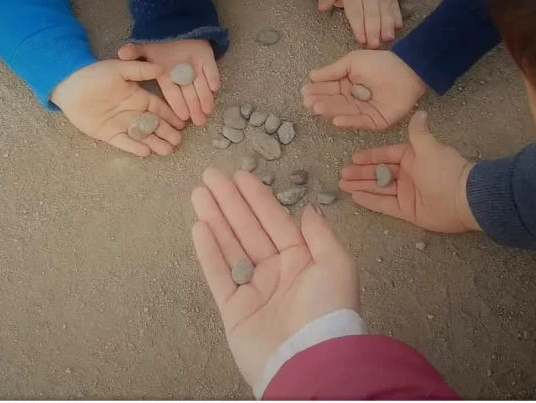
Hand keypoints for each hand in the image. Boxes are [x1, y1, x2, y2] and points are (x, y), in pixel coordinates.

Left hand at [50, 60, 183, 156]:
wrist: (69, 85)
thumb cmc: (95, 74)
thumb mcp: (119, 69)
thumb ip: (139, 71)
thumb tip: (161, 68)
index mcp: (138, 97)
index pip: (158, 108)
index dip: (170, 115)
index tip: (182, 123)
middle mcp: (133, 112)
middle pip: (154, 125)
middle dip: (167, 133)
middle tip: (177, 141)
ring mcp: (122, 124)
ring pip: (142, 136)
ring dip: (155, 143)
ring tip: (167, 150)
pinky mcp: (109, 134)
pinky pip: (124, 142)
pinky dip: (135, 147)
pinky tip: (146, 152)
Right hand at [118, 39, 219, 125]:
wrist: (176, 25)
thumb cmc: (160, 40)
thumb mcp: (144, 45)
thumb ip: (134, 51)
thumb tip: (121, 53)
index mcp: (166, 76)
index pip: (172, 93)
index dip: (177, 104)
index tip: (182, 117)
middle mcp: (182, 76)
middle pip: (189, 94)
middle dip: (194, 108)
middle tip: (199, 122)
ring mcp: (196, 68)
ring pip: (201, 86)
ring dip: (205, 98)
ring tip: (208, 112)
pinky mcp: (207, 60)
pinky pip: (211, 70)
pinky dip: (214, 78)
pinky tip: (216, 88)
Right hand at [192, 168, 358, 387]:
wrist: (311, 360)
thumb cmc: (328, 308)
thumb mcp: (337, 264)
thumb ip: (320, 234)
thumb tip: (307, 210)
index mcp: (302, 259)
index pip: (275, 220)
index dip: (256, 197)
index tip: (239, 175)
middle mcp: (277, 270)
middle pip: (248, 228)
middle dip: (229, 201)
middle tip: (210, 175)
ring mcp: (253, 289)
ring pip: (229, 245)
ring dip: (214, 218)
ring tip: (198, 193)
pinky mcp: (234, 308)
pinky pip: (218, 273)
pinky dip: (208, 250)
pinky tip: (199, 226)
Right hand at [301, 50, 426, 130]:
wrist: (407, 70)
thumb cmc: (379, 63)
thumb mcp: (352, 62)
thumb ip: (332, 71)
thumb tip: (311, 76)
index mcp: (346, 85)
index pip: (328, 89)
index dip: (316, 90)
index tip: (304, 92)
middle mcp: (352, 100)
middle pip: (334, 102)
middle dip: (320, 102)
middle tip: (308, 102)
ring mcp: (363, 112)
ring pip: (344, 112)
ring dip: (330, 111)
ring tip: (318, 108)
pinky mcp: (375, 121)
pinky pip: (360, 122)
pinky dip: (348, 121)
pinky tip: (336, 119)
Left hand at [318, 0, 402, 47]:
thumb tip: (322, 7)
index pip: (356, 13)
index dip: (359, 27)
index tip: (361, 40)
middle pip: (372, 15)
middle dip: (374, 31)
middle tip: (375, 45)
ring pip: (386, 12)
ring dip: (387, 26)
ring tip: (388, 39)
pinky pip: (395, 6)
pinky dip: (397, 17)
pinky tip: (398, 28)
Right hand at [340, 111, 479, 232]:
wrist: (464, 200)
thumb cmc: (444, 171)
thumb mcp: (429, 148)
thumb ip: (418, 132)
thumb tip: (420, 112)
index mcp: (413, 157)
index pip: (386, 155)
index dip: (370, 156)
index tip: (353, 157)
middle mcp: (408, 174)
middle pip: (379, 172)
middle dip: (361, 172)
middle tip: (343, 174)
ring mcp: (406, 193)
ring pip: (378, 187)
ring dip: (361, 185)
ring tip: (343, 184)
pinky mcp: (406, 210)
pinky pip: (384, 204)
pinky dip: (370, 200)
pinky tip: (355, 197)